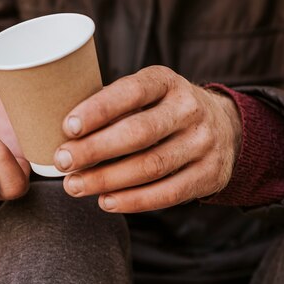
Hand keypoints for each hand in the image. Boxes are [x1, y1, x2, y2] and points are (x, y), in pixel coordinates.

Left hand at [54, 66, 241, 212]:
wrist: (224, 129)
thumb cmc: (162, 111)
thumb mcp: (146, 94)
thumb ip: (112, 105)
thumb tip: (59, 126)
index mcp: (167, 82)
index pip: (131, 92)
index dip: (98, 109)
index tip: (67, 127)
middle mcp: (190, 109)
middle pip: (139, 133)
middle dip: (95, 150)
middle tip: (61, 162)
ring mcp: (203, 143)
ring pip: (151, 166)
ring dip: (107, 180)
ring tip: (74, 186)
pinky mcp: (210, 174)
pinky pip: (168, 193)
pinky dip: (133, 201)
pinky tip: (106, 201)